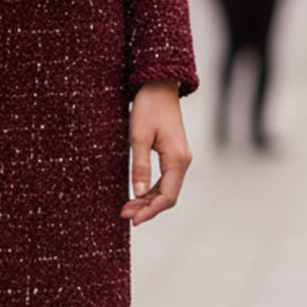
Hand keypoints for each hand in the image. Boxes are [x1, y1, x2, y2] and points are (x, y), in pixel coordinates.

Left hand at [120, 79, 191, 225]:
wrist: (158, 86)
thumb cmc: (148, 108)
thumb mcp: (138, 137)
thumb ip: (140, 166)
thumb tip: (138, 193)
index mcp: (177, 159)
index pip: (167, 196)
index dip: (150, 211)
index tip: (132, 220)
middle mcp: (183, 161)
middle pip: (168, 196)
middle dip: (147, 208)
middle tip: (123, 214)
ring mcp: (180, 158)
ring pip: (166, 189)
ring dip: (148, 200)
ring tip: (126, 207)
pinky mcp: (173, 154)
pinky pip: (165, 179)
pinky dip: (151, 189)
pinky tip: (137, 193)